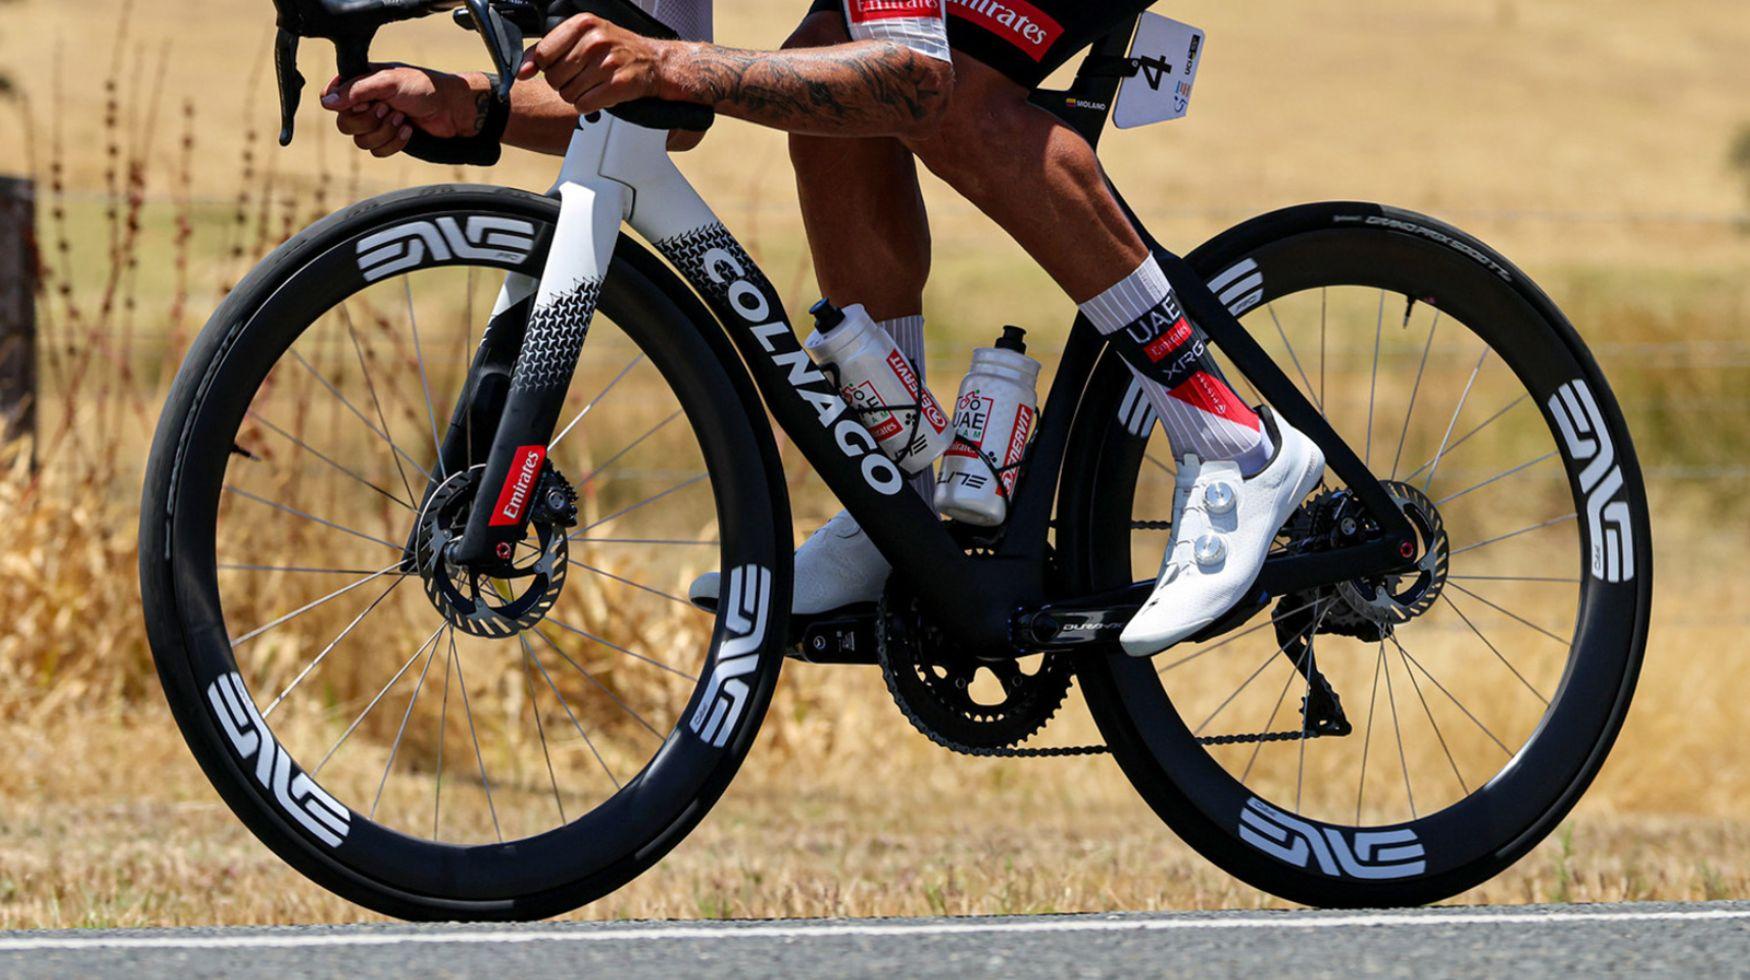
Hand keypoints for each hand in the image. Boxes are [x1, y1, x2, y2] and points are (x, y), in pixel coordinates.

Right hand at [320, 66, 485, 156]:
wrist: (452, 109)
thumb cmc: (424, 88)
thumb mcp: (388, 82)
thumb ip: (357, 90)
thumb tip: (326, 102)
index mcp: (360, 83)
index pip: (330, 98)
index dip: (342, 105)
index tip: (364, 102)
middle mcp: (365, 103)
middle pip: (344, 125)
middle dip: (369, 121)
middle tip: (390, 109)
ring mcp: (377, 123)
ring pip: (361, 141)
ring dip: (384, 132)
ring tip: (403, 118)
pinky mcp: (389, 139)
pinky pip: (377, 152)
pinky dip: (394, 143)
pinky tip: (409, 131)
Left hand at [517, 14, 667, 113]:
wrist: (653, 62)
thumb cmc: (614, 49)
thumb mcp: (581, 37)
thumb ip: (548, 50)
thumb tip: (522, 71)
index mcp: (583, 23)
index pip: (544, 55)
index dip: (548, 67)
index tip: (560, 66)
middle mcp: (595, 41)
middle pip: (554, 78)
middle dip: (564, 83)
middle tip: (580, 77)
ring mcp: (608, 63)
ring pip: (568, 94)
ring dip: (577, 96)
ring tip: (592, 85)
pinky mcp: (618, 85)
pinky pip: (584, 105)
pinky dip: (588, 106)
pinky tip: (599, 95)